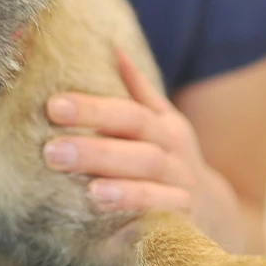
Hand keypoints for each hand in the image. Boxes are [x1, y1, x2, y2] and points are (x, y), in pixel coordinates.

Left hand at [43, 49, 246, 252]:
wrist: (214, 210)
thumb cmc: (168, 158)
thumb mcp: (159, 122)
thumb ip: (136, 89)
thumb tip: (112, 47)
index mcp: (162, 127)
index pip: (127, 113)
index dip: (92, 108)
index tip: (53, 106)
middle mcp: (173, 155)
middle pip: (136, 148)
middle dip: (93, 150)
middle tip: (50, 150)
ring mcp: (180, 187)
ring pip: (151, 181)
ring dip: (118, 185)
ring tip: (85, 189)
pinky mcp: (183, 218)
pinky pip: (162, 213)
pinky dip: (137, 210)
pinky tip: (107, 211)